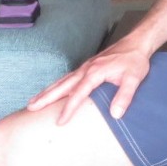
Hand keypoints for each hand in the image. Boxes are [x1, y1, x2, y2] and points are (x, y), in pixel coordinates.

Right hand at [27, 36, 150, 124]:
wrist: (136, 43)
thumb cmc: (135, 61)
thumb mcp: (134, 78)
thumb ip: (124, 96)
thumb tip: (115, 115)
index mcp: (95, 72)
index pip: (78, 93)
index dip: (68, 108)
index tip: (60, 122)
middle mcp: (86, 69)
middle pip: (62, 85)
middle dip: (45, 97)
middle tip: (30, 108)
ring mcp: (85, 67)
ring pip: (62, 81)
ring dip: (47, 91)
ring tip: (32, 102)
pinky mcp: (87, 67)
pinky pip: (67, 78)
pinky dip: (56, 86)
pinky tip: (51, 92)